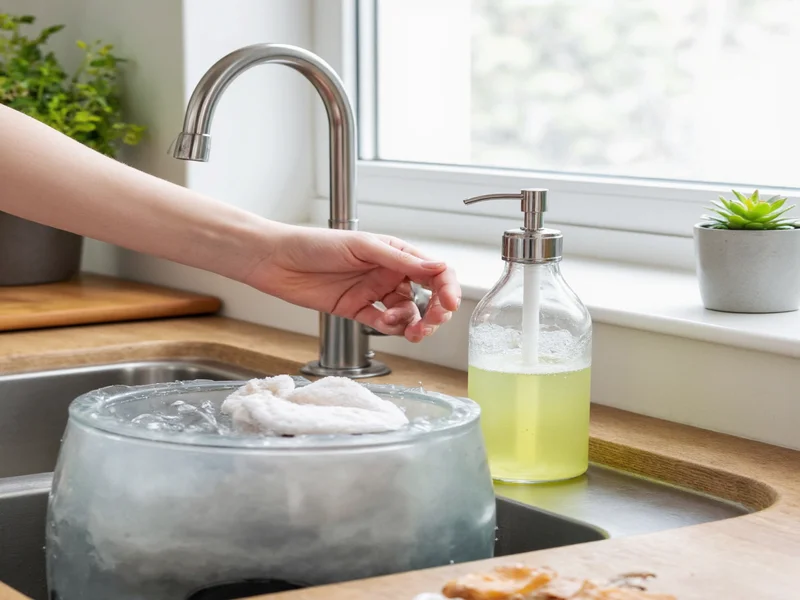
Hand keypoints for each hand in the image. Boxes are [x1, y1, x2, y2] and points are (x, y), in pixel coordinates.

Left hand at [245, 226, 459, 341]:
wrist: (277, 261)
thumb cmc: (314, 244)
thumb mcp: (363, 247)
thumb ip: (401, 260)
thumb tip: (438, 267)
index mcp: (394, 252)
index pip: (433, 271)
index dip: (447, 288)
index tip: (450, 304)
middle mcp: (388, 273)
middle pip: (426, 297)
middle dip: (435, 312)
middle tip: (431, 323)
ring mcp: (373, 293)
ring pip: (408, 314)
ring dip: (413, 323)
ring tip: (408, 329)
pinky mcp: (357, 311)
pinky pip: (384, 324)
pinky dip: (391, 327)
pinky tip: (384, 323)